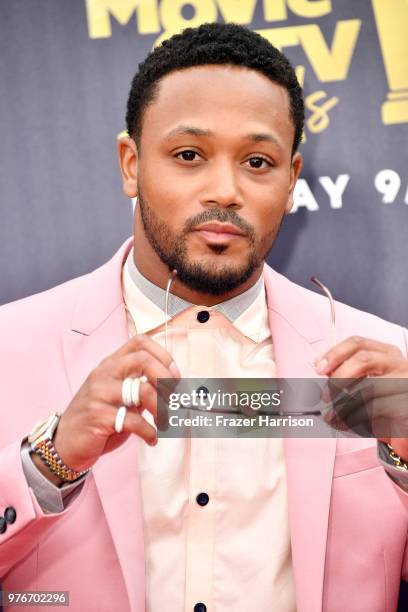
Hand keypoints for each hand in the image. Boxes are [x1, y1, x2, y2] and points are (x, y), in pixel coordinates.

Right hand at [52, 334, 179, 473]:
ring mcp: (99, 393)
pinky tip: (151, 439)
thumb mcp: (120, 397)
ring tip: (165, 423)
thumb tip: (174, 385)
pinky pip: (134, 421)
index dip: (164, 356)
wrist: (65, 443)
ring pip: (142, 391)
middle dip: (166, 379)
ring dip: (162, 409)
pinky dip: (149, 432)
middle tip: (175, 400)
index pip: (140, 342)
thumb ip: (140, 386)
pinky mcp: (98, 416)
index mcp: (111, 364)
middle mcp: (104, 373)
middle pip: (143, 359)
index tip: (175, 377)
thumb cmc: (99, 418)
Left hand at [315, 336, 407, 459]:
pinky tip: (346, 423)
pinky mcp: (406, 403)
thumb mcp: (365, 384)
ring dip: (343, 404)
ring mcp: (405, 382)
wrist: (405, 425)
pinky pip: (375, 409)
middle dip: (338, 377)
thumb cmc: (385, 404)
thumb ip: (347, 375)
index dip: (334, 353)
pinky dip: (354, 417)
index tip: (319, 369)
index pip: (357, 343)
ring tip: (332, 416)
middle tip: (324, 395)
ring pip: (368, 387)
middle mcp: (398, 363)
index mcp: (386, 353)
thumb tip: (323, 373)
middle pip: (363, 359)